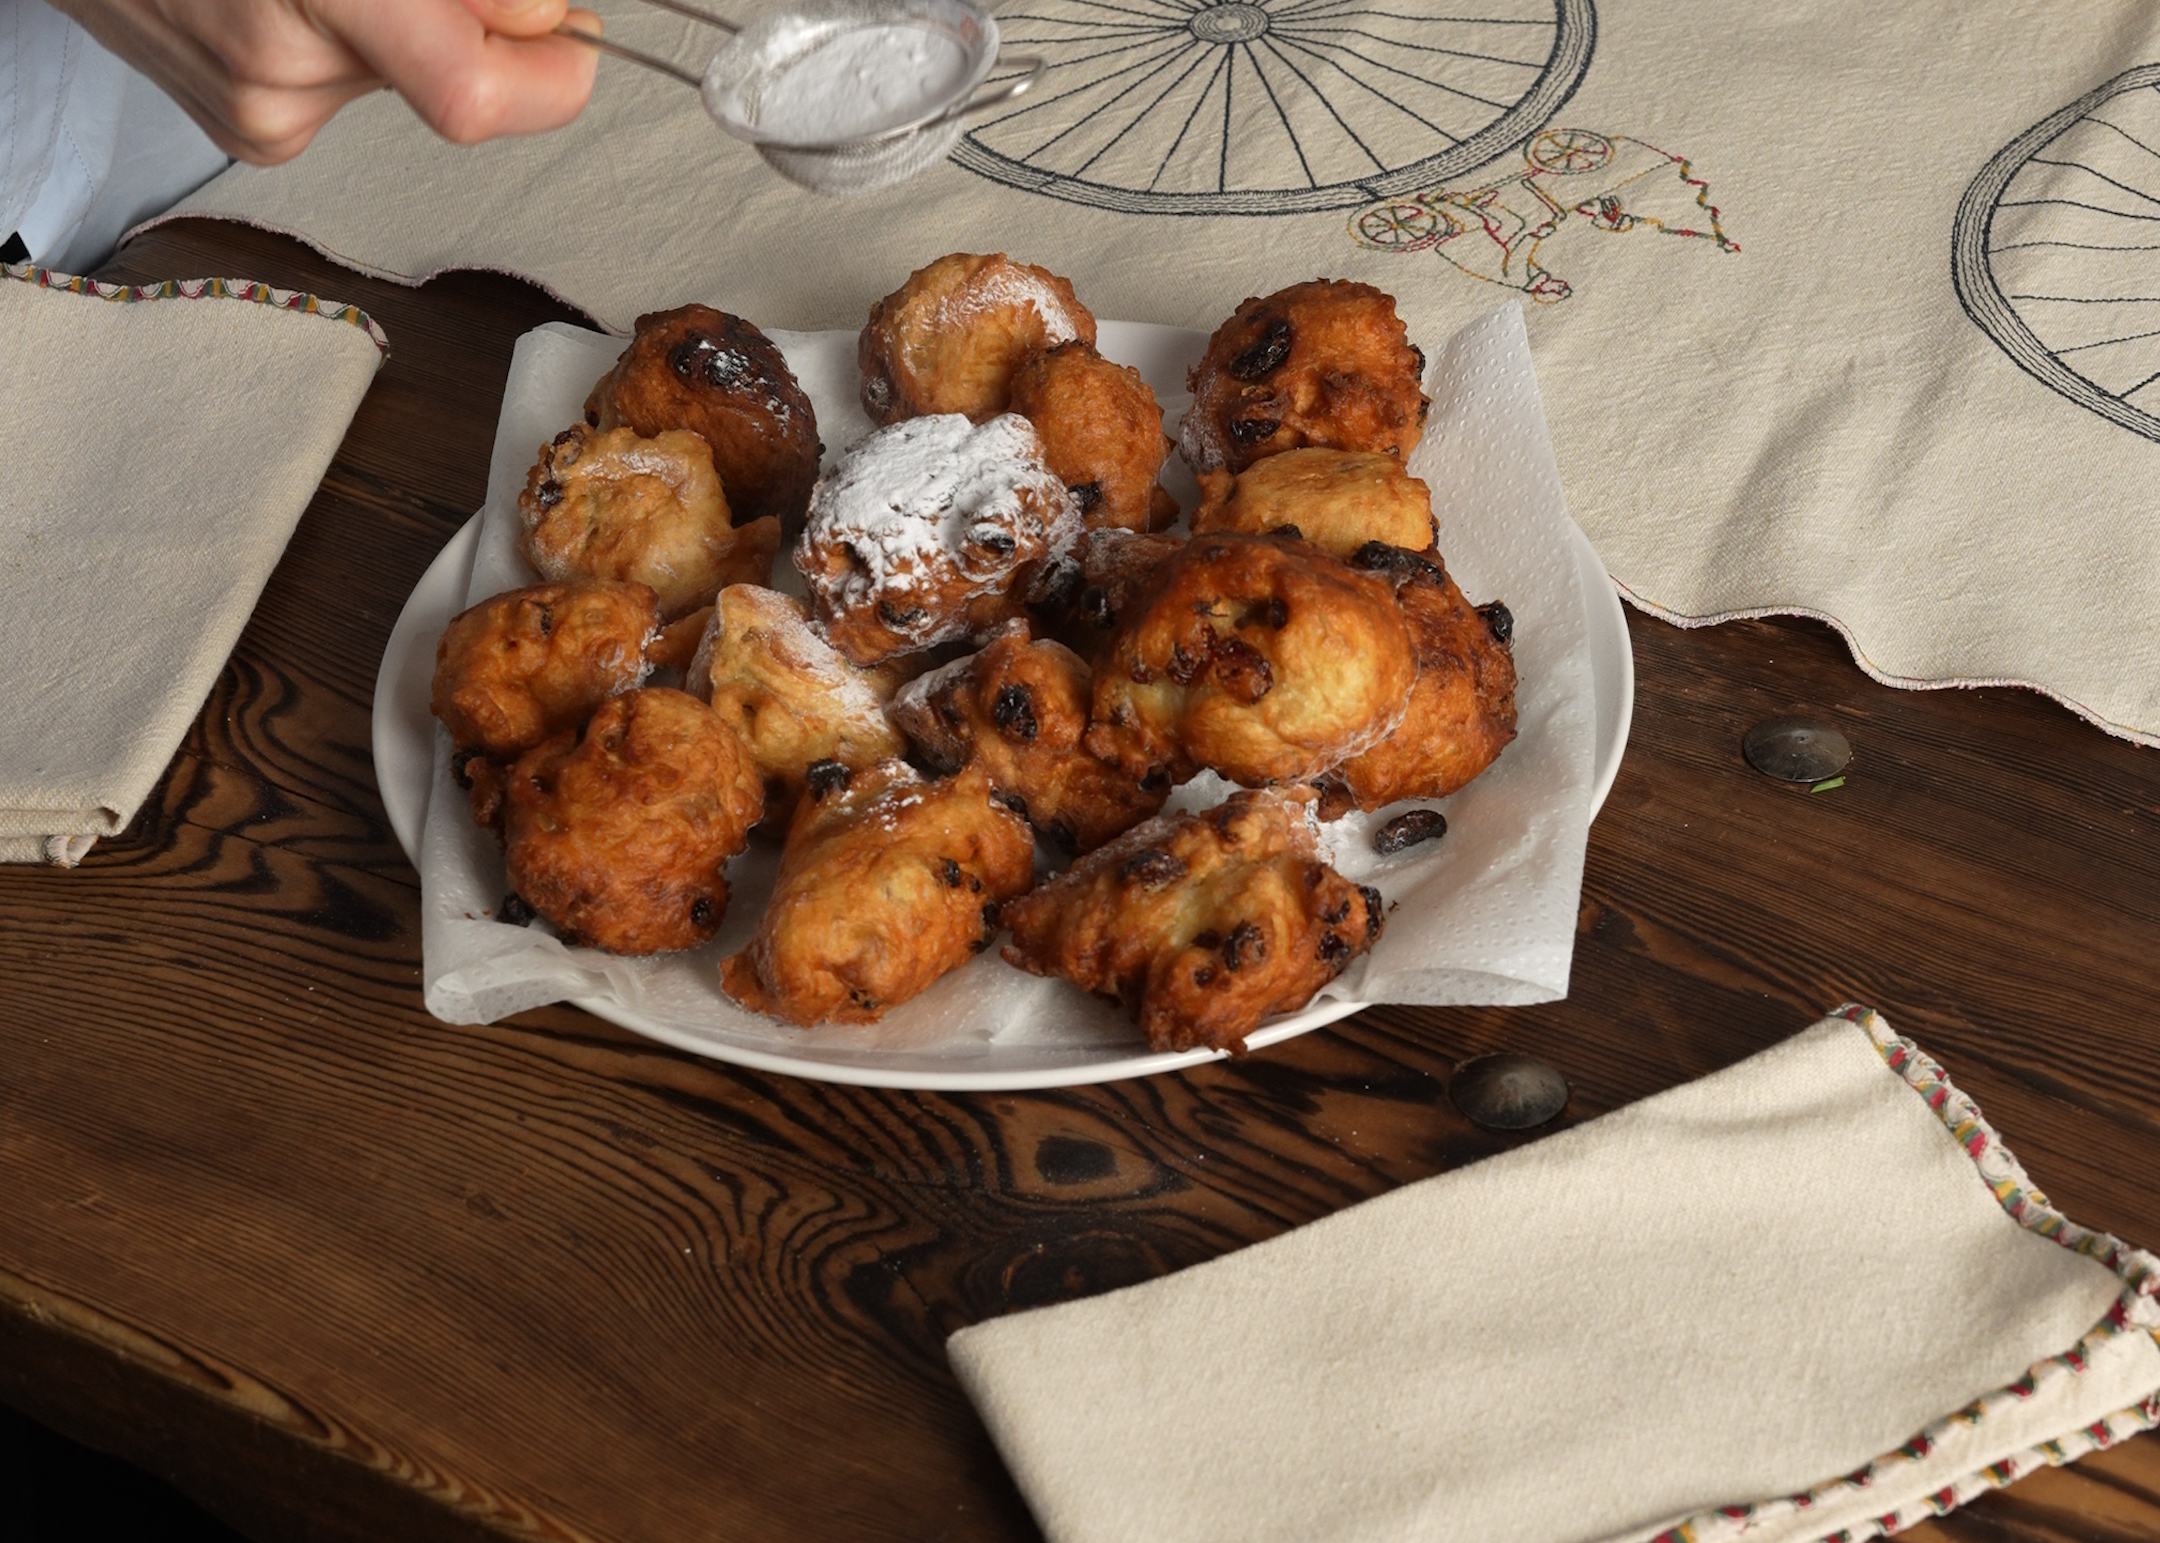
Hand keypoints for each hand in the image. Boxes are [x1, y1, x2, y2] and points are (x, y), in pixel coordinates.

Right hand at [51, 0, 602, 163]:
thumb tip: (544, 16)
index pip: (478, 93)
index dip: (552, 68)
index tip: (574, 31)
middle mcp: (282, 63)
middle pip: (461, 88)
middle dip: (484, 33)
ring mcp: (260, 108)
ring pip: (407, 83)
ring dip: (407, 27)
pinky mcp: (248, 131)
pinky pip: (351, 93)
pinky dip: (354, 46)